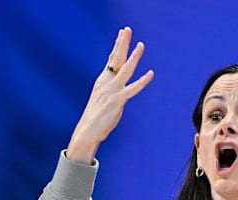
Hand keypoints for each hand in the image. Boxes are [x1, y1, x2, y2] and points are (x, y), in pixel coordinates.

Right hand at [67, 26, 153, 163]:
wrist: (86, 132)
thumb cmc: (95, 119)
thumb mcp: (102, 101)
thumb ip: (110, 92)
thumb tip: (117, 90)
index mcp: (102, 82)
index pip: (111, 60)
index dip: (117, 46)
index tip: (121, 34)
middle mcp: (106, 83)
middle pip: (116, 59)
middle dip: (122, 43)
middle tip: (127, 29)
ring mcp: (112, 91)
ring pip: (125, 70)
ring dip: (134, 57)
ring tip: (141, 45)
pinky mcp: (118, 101)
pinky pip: (133, 89)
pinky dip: (143, 81)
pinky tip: (151, 73)